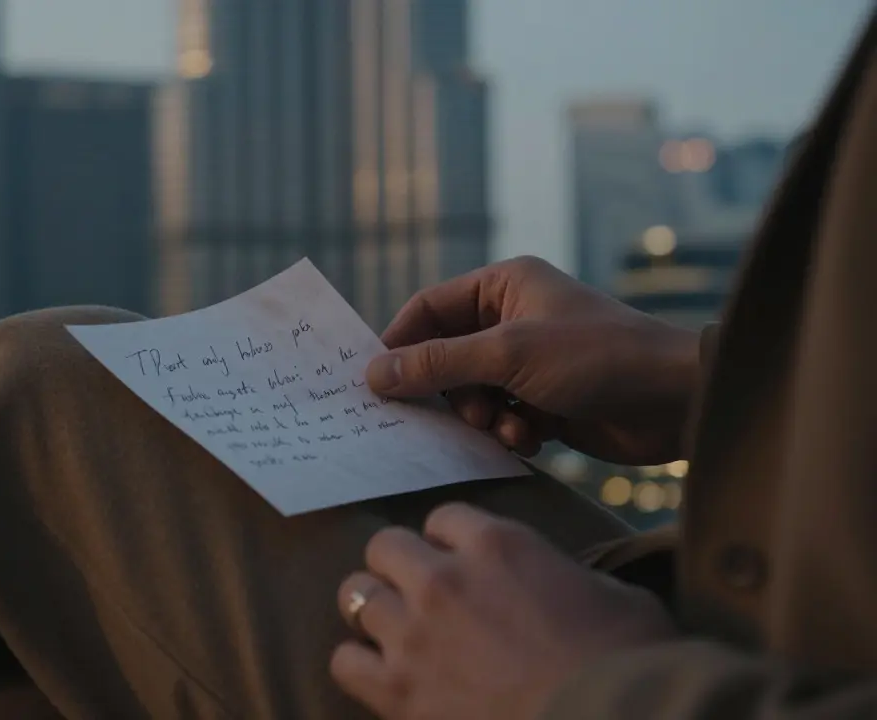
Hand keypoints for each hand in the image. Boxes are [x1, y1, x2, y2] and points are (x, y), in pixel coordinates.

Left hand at [331, 504, 676, 719]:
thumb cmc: (630, 662)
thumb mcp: (615, 596)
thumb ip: (566, 576)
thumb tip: (564, 584)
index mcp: (499, 544)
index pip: (444, 518)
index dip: (449, 540)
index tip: (459, 560)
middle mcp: (444, 578)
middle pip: (386, 547)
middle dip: (400, 566)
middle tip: (418, 593)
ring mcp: (414, 633)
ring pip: (356, 596)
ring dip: (376, 611)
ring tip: (395, 630)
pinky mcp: (397, 690)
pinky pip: (344, 662)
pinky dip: (358, 665)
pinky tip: (381, 675)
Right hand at [365, 256, 700, 464]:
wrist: (676, 402)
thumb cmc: (598, 358)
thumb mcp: (509, 354)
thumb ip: (438, 364)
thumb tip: (375, 373)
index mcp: (503, 286)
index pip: (428, 309)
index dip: (400, 344)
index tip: (377, 383)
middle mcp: (511, 318)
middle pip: (445, 356)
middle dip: (450, 391)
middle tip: (461, 414)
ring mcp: (527, 361)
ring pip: (470, 394)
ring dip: (482, 417)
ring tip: (509, 426)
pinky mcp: (543, 399)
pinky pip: (500, 416)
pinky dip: (508, 430)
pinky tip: (533, 438)